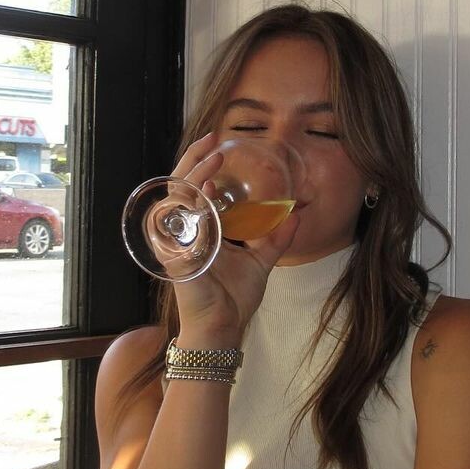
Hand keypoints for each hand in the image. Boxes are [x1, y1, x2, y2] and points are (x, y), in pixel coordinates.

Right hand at [167, 133, 299, 342]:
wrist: (222, 329)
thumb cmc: (233, 299)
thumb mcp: (261, 261)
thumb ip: (275, 238)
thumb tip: (294, 215)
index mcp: (202, 229)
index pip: (194, 187)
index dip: (201, 163)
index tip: (220, 142)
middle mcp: (185, 231)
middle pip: (180, 184)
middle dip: (193, 158)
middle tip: (213, 139)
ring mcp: (177, 242)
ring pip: (176, 197)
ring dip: (193, 175)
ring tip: (213, 159)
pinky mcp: (174, 256)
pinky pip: (180, 224)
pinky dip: (192, 206)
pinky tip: (206, 192)